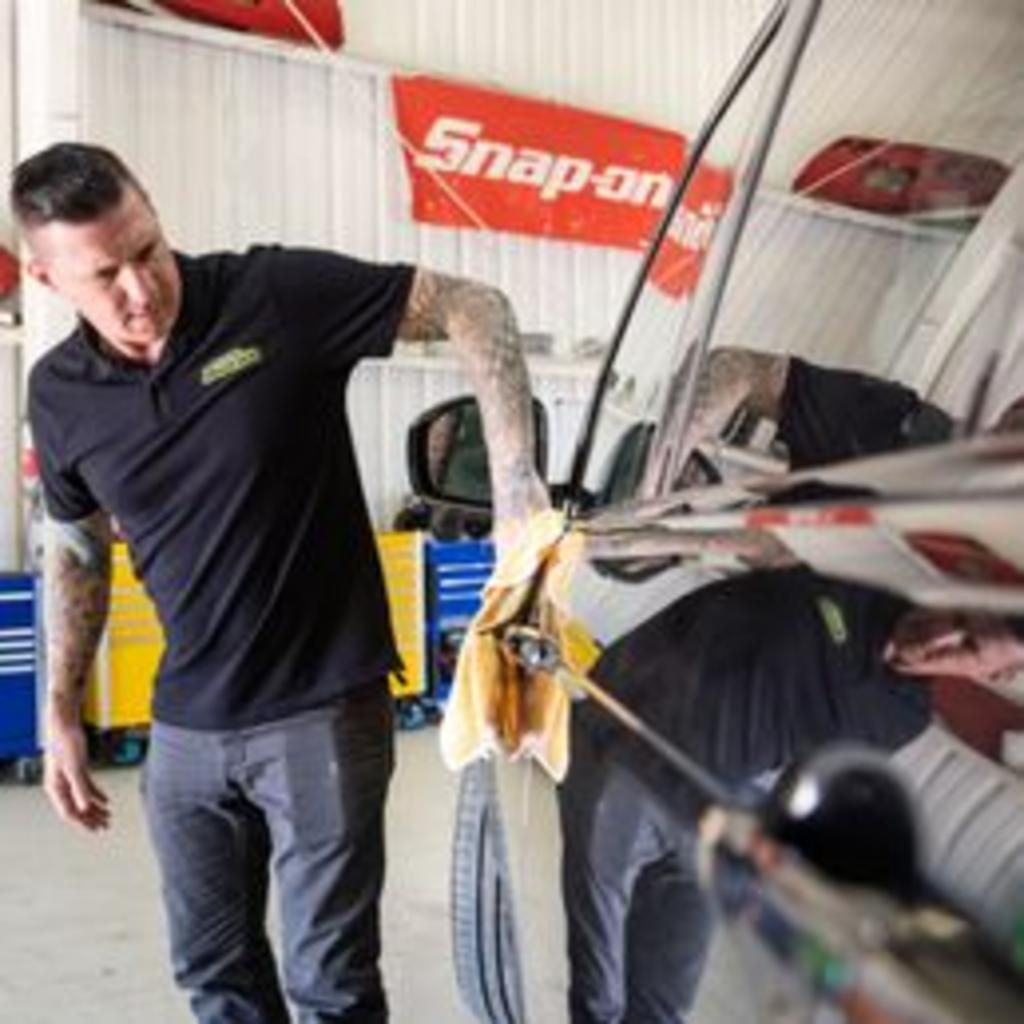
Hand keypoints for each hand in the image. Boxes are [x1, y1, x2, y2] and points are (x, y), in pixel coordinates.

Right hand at [43, 706, 109, 830]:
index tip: (95, 829)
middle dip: (90, 818)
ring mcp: (68, 778)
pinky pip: (86, 788)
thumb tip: (84, 807)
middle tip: (104, 826)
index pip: (68, 811)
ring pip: (82, 799)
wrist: (65, 724)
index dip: (82, 822)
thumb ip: (80, 788)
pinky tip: (106, 801)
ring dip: (95, 808)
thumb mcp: (76, 767)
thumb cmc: (66, 743)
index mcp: (56, 787)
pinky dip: (96, 795)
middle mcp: (60, 786)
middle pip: (76, 807)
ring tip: (107, 816)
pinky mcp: (77, 770)